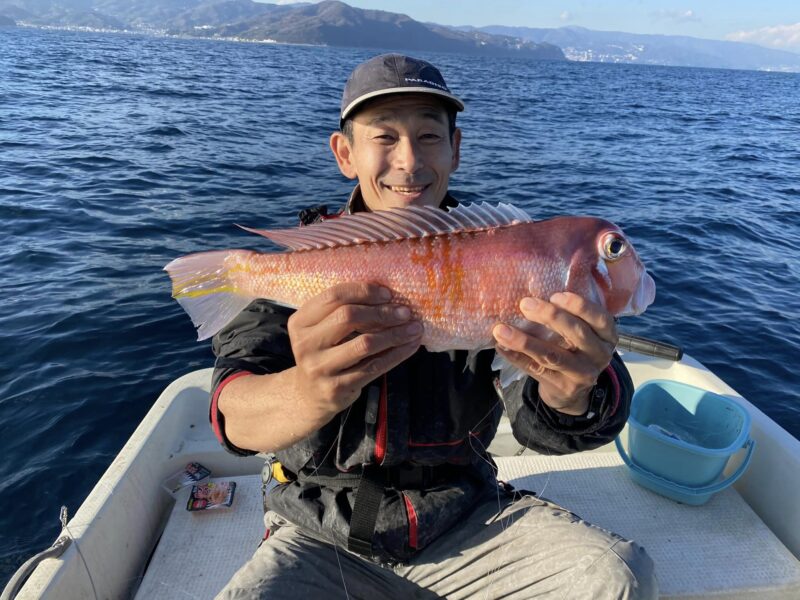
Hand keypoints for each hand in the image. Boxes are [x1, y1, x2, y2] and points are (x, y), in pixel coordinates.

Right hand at [287, 282, 422, 416]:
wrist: (310, 395)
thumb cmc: (324, 353)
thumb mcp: (322, 330)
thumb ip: (342, 311)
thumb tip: (387, 295)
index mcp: (300, 322)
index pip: (334, 297)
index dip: (363, 291)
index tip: (387, 294)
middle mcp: (305, 344)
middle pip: (348, 317)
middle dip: (382, 312)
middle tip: (405, 312)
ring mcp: (319, 368)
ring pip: (365, 343)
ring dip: (395, 334)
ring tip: (414, 328)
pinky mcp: (336, 387)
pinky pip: (374, 367)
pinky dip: (397, 354)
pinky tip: (410, 346)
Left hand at [492, 292, 617, 414]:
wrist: (573, 391)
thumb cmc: (574, 348)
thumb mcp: (582, 331)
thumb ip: (570, 314)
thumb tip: (534, 290)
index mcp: (607, 336)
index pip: (601, 319)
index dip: (580, 306)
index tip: (555, 295)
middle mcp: (599, 355)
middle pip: (576, 334)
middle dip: (550, 316)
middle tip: (525, 304)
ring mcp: (582, 374)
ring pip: (552, 355)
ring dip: (525, 341)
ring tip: (501, 330)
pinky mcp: (562, 387)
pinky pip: (536, 370)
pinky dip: (517, 357)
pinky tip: (502, 346)